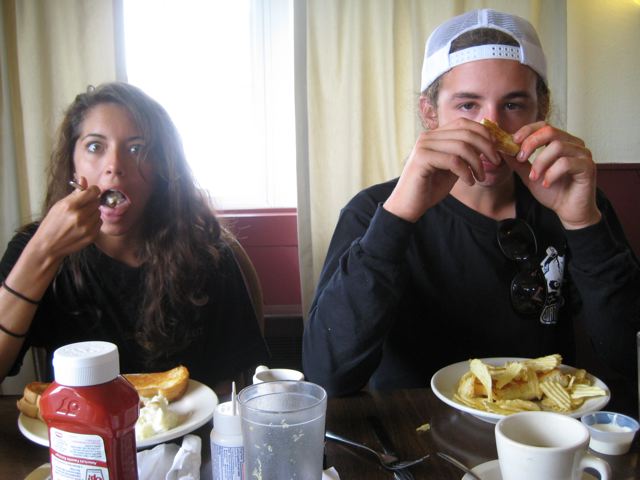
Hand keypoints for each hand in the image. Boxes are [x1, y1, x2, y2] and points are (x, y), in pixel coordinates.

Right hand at [31, 177, 101, 260]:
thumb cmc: (52, 224)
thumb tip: (83, 179)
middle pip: (96, 202)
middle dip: (91, 202)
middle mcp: (80, 216)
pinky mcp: (91, 236)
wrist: (48, 246)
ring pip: (98, 212)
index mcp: (70, 206)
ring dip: (92, 213)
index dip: (93, 190)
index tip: (91, 191)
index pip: (92, 191)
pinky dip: (94, 222)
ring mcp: (87, 227)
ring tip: (80, 217)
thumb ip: (74, 193)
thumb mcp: (59, 205)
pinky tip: (83, 225)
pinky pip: (99, 223)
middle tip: (82, 206)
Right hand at [383, 118, 500, 221]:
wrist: (409, 206)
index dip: (483, 132)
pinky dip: (466, 172)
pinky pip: (453, 160)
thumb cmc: (430, 188)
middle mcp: (427, 137)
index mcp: (434, 135)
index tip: (495, 148)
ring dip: (477, 163)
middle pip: (466, 132)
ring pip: (461, 146)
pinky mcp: (421, 159)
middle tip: (496, 162)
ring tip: (480, 177)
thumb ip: (465, 154)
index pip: (463, 123)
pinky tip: (469, 182)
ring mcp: (423, 146)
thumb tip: (488, 143)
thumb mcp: (453, 168)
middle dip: (486, 147)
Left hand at [509, 122, 600, 228]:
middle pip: (550, 131)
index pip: (544, 126)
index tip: (513, 141)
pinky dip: (551, 174)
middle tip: (520, 159)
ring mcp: (583, 154)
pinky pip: (566, 163)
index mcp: (561, 142)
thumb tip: (502, 149)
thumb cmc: (552, 192)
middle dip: (530, 144)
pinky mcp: (588, 167)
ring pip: (557, 146)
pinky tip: (546, 184)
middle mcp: (574, 144)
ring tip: (534, 177)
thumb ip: (518, 162)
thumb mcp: (529, 175)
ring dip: (540, 162)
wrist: (568, 211)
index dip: (527, 131)